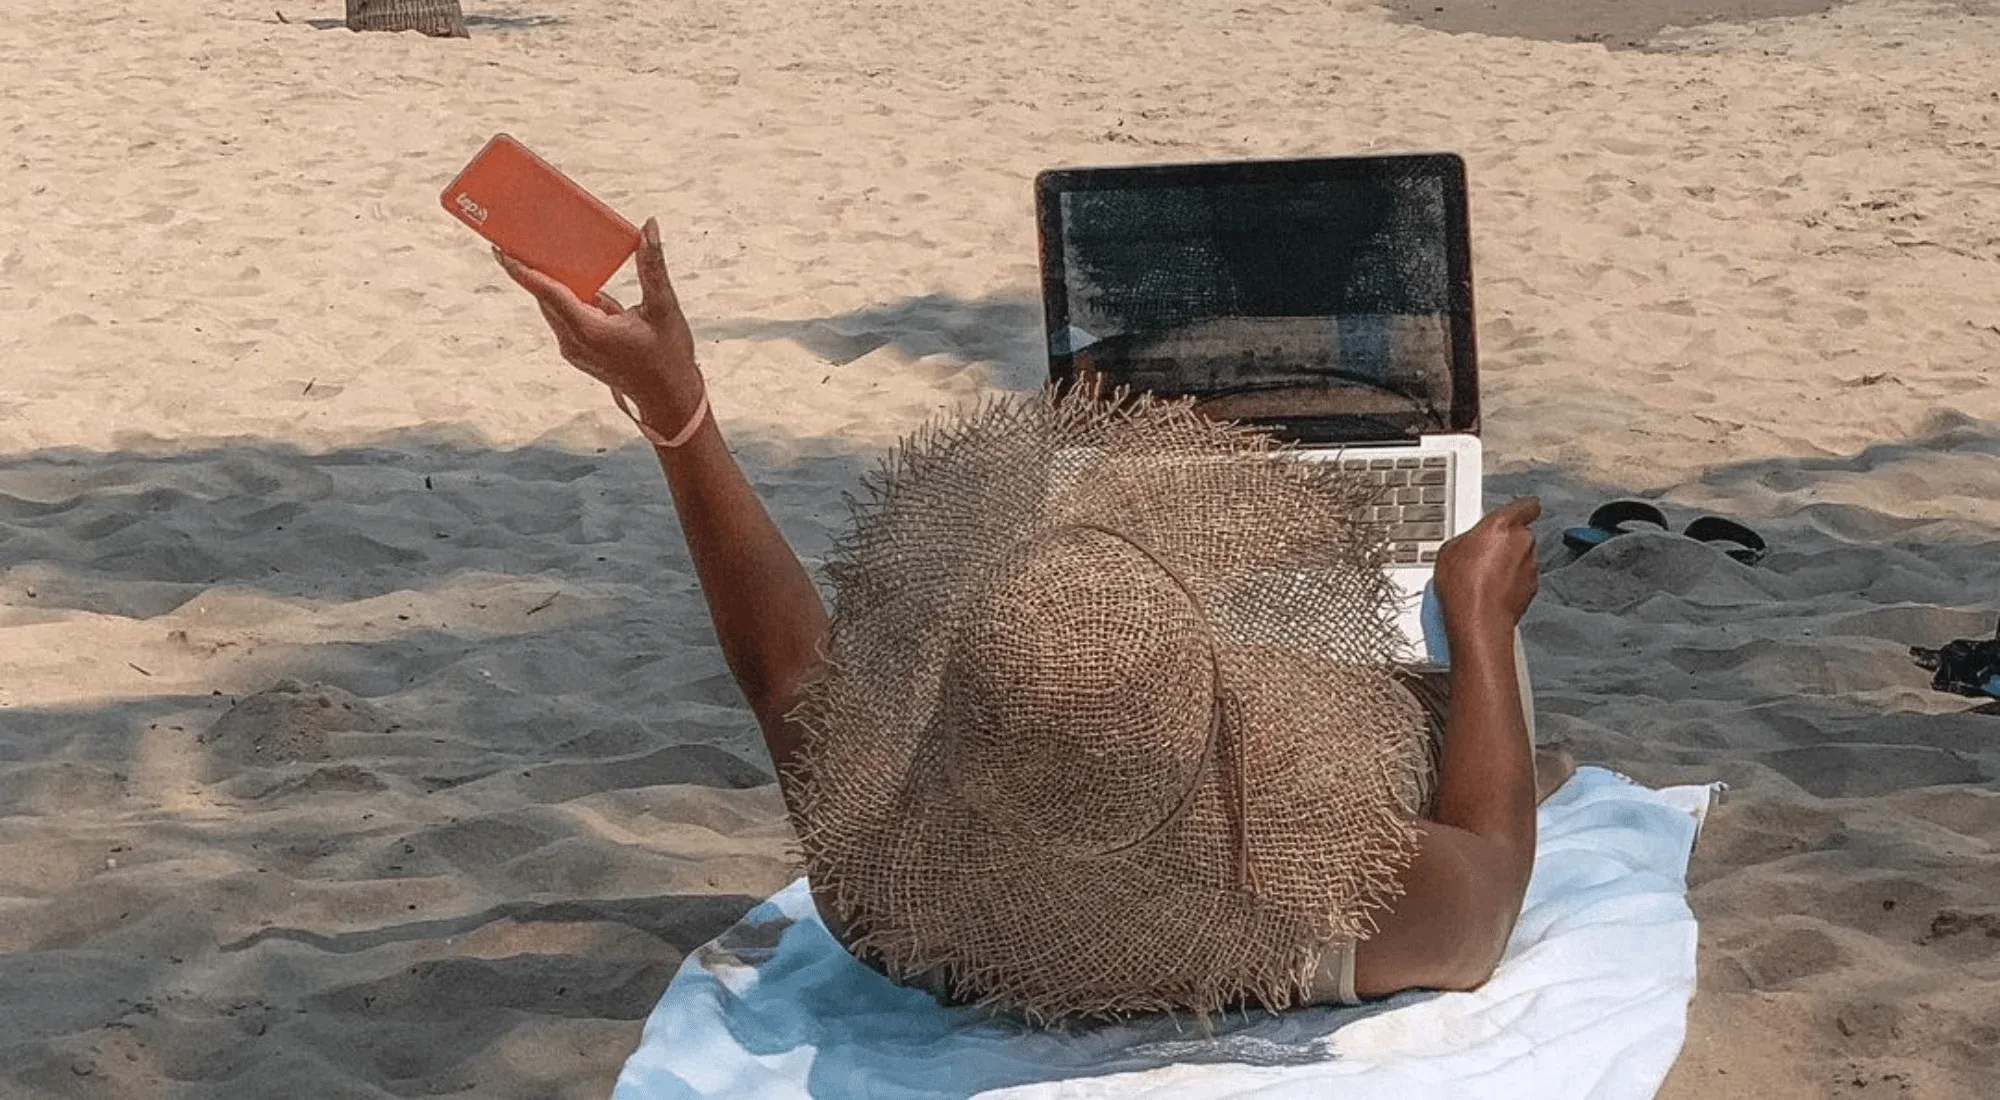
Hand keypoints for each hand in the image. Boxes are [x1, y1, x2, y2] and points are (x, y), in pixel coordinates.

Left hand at [494, 217, 702, 425]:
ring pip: (553, 307)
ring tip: (540, 250)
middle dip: (531, 268)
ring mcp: (574, 350)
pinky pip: (564, 317)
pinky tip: (572, 277)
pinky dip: (565, 297)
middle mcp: (574, 342)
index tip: (500, 249)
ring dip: (549, 281)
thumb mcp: (663, 307)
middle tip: (518, 236)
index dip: (522, 269)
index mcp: (590, 331)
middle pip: (545, 297)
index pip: (547, 293)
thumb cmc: (669, 356)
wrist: (669, 400)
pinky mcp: (578, 352)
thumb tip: (650, 226)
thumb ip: (652, 265)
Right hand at [1432, 496, 1540, 636]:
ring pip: (1521, 556)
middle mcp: (1522, 541)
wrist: (1478, 621)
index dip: (1520, 508)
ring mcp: (1530, 565)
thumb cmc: (1463, 587)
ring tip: (1483, 576)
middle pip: (1520, 533)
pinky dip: (1510, 581)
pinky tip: (1491, 590)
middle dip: (1505, 540)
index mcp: (1502, 524)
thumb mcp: (1448, 551)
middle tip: (1483, 551)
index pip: (1526, 505)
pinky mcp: (1532, 587)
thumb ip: (1468, 538)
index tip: (1512, 511)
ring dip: (1507, 562)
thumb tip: (1469, 544)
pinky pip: (1521, 577)